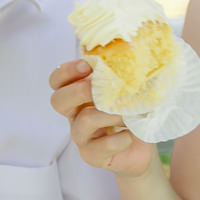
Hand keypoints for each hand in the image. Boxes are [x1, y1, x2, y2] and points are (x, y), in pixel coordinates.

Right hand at [49, 59, 154, 177]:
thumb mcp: (128, 91)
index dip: (67, 71)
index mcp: (79, 96)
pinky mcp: (93, 156)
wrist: (142, 149)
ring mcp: (82, 138)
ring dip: (107, 114)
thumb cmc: (133, 115)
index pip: (57, 81)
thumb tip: (126, 43)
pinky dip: (118, 139)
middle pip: (58, 100)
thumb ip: (120, 73)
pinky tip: (130, 135)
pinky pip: (99, 148)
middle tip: (99, 87)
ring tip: (128, 113)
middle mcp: (76, 115)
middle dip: (78, 90)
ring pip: (83, 122)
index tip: (88, 66)